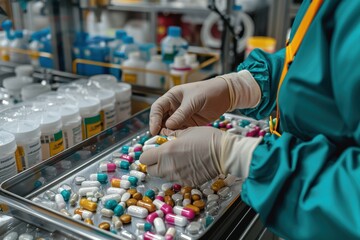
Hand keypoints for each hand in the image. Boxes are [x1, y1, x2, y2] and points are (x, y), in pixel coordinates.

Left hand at [139, 127, 262, 185]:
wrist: (224, 153)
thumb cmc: (206, 138)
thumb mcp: (186, 131)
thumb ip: (172, 134)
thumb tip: (164, 133)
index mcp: (165, 152)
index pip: (144, 158)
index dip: (147, 154)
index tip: (153, 150)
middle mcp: (169, 167)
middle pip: (151, 170)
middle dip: (153, 163)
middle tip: (162, 156)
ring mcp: (178, 177)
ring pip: (163, 175)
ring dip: (165, 168)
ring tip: (176, 159)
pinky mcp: (188, 182)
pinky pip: (176, 179)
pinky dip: (178, 173)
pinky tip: (187, 165)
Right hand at [149, 71, 260, 134]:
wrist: (226, 95)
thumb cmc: (209, 92)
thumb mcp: (193, 101)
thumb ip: (181, 114)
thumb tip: (168, 126)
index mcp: (172, 97)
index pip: (158, 108)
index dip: (154, 119)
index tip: (154, 129)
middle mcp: (174, 107)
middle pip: (161, 119)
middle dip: (159, 128)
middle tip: (159, 138)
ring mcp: (181, 116)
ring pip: (169, 127)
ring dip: (168, 134)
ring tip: (168, 141)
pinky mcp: (189, 124)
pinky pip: (179, 131)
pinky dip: (177, 136)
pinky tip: (177, 141)